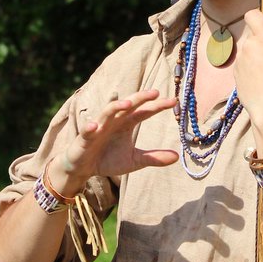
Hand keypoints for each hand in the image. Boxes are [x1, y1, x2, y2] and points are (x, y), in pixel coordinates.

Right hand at [50, 89, 177, 194]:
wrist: (85, 168)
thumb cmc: (109, 160)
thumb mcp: (134, 160)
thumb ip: (154, 158)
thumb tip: (177, 157)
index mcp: (127, 123)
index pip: (144, 111)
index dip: (157, 106)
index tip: (174, 101)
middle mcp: (114, 121)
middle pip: (128, 105)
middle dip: (140, 98)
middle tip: (155, 93)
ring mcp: (99, 127)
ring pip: (107, 112)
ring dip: (116, 107)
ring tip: (128, 104)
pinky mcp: (85, 138)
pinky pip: (87, 130)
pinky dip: (91, 127)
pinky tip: (95, 126)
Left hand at [234, 10, 262, 143]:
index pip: (252, 14)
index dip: (259, 18)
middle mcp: (248, 45)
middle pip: (251, 33)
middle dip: (259, 39)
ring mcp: (239, 58)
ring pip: (247, 48)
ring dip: (254, 53)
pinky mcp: (234, 71)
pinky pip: (243, 61)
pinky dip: (249, 66)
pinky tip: (259, 80)